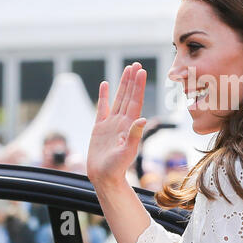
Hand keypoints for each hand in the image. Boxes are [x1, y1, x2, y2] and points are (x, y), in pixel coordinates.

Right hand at [87, 62, 146, 184]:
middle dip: (133, 80)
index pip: (135, 101)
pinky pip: (102, 108)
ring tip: (127, 69)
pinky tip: (105, 84)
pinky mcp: (100, 127)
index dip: (138, 86)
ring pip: (118, 98)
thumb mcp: (127, 151)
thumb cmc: (117, 167)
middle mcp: (122, 121)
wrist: (104, 177)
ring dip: (122, 84)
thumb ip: (134, 135)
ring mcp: (111, 123)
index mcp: (129, 125)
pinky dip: (104, 96)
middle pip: (128, 96)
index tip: (142, 71)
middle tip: (136, 64)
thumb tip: (142, 119)